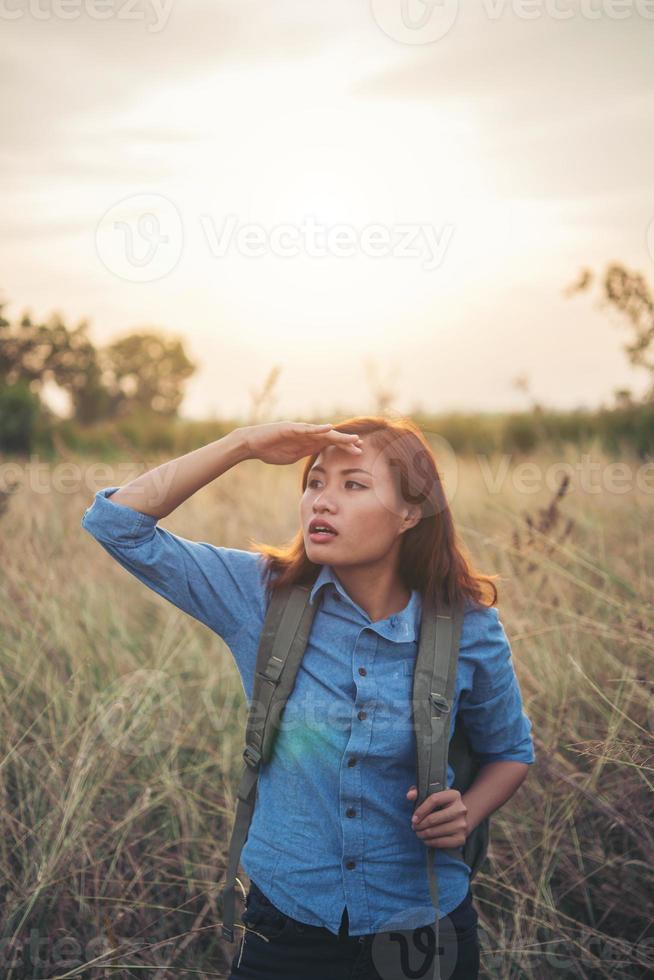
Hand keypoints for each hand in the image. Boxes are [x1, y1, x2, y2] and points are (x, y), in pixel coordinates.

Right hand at [242, 421, 362, 465]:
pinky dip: (318, 428)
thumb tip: (318, 458)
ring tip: (352, 438)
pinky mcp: (289, 428)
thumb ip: (305, 453)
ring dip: (337, 436)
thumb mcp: (292, 456)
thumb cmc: (270, 450)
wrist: (251, 444)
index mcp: (307, 441)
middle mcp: (306, 433)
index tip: (358, 451)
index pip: (329, 444)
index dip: (344, 446)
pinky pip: (306, 429)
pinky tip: (329, 428)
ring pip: (322, 432)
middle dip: (346, 441)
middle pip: (330, 437)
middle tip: (361, 445)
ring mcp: (298, 430)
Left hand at [406, 785, 468, 848]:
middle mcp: (461, 809)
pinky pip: (441, 842)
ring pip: (436, 831)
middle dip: (420, 824)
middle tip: (414, 827)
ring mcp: (462, 825)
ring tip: (418, 833)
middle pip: (433, 818)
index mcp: (454, 795)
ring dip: (423, 834)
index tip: (413, 818)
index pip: (434, 799)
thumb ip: (418, 792)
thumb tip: (410, 796)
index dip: (421, 810)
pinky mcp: (461, 839)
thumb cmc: (441, 806)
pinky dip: (430, 842)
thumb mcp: (431, 795)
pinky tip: (426, 840)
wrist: (459, 820)